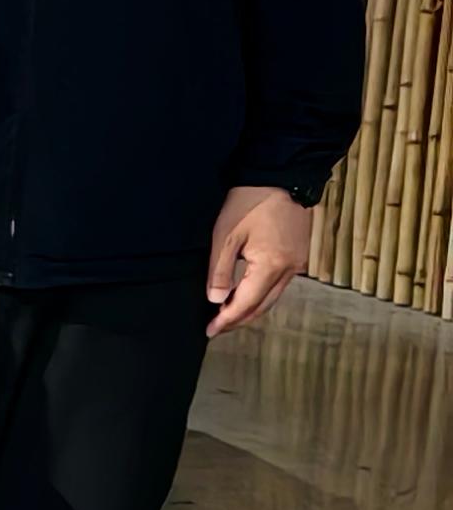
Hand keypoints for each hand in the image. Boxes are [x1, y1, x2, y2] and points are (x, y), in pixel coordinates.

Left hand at [205, 184, 314, 334]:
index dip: (227, 319)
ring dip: (251, 308)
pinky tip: (247, 294)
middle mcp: (290, 270)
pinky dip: (262, 294)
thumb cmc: (249, 203)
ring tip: (227, 315)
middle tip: (217, 328)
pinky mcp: (299, 256)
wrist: (281, 178)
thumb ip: (220, 270)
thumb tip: (215, 300)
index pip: (247, 303)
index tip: (210, 331)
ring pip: (273, 297)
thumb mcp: (225, 236)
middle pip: (263, 306)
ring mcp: (298, 263)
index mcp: (271, 266)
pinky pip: (280, 284)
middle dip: (239, 319)